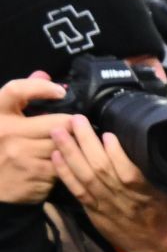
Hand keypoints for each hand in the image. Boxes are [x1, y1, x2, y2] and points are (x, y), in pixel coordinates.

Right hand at [0, 75, 73, 204]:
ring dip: (72, 147)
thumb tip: (44, 75)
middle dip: (71, 125)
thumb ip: (22, 95)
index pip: (17, 90)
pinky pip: (64, 167)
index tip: (59, 92)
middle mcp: (8, 133)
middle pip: (59, 122)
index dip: (41, 87)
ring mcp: (21, 156)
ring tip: (70, 146)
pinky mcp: (35, 176)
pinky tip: (59, 165)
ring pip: (65, 145)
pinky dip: (66, 166)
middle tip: (75, 127)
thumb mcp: (2, 119)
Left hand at [50, 114, 166, 251]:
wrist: (160, 250)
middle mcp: (123, 199)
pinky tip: (56, 157)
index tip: (108, 133)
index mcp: (146, 195)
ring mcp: (106, 206)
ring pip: (85, 177)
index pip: (129, 173)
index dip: (116, 154)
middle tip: (76, 120)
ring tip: (59, 132)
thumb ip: (165, 175)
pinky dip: (65, 174)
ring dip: (70, 153)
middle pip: (100, 169)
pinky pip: (77, 191)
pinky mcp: (94, 211)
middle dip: (86, 143)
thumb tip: (160, 148)